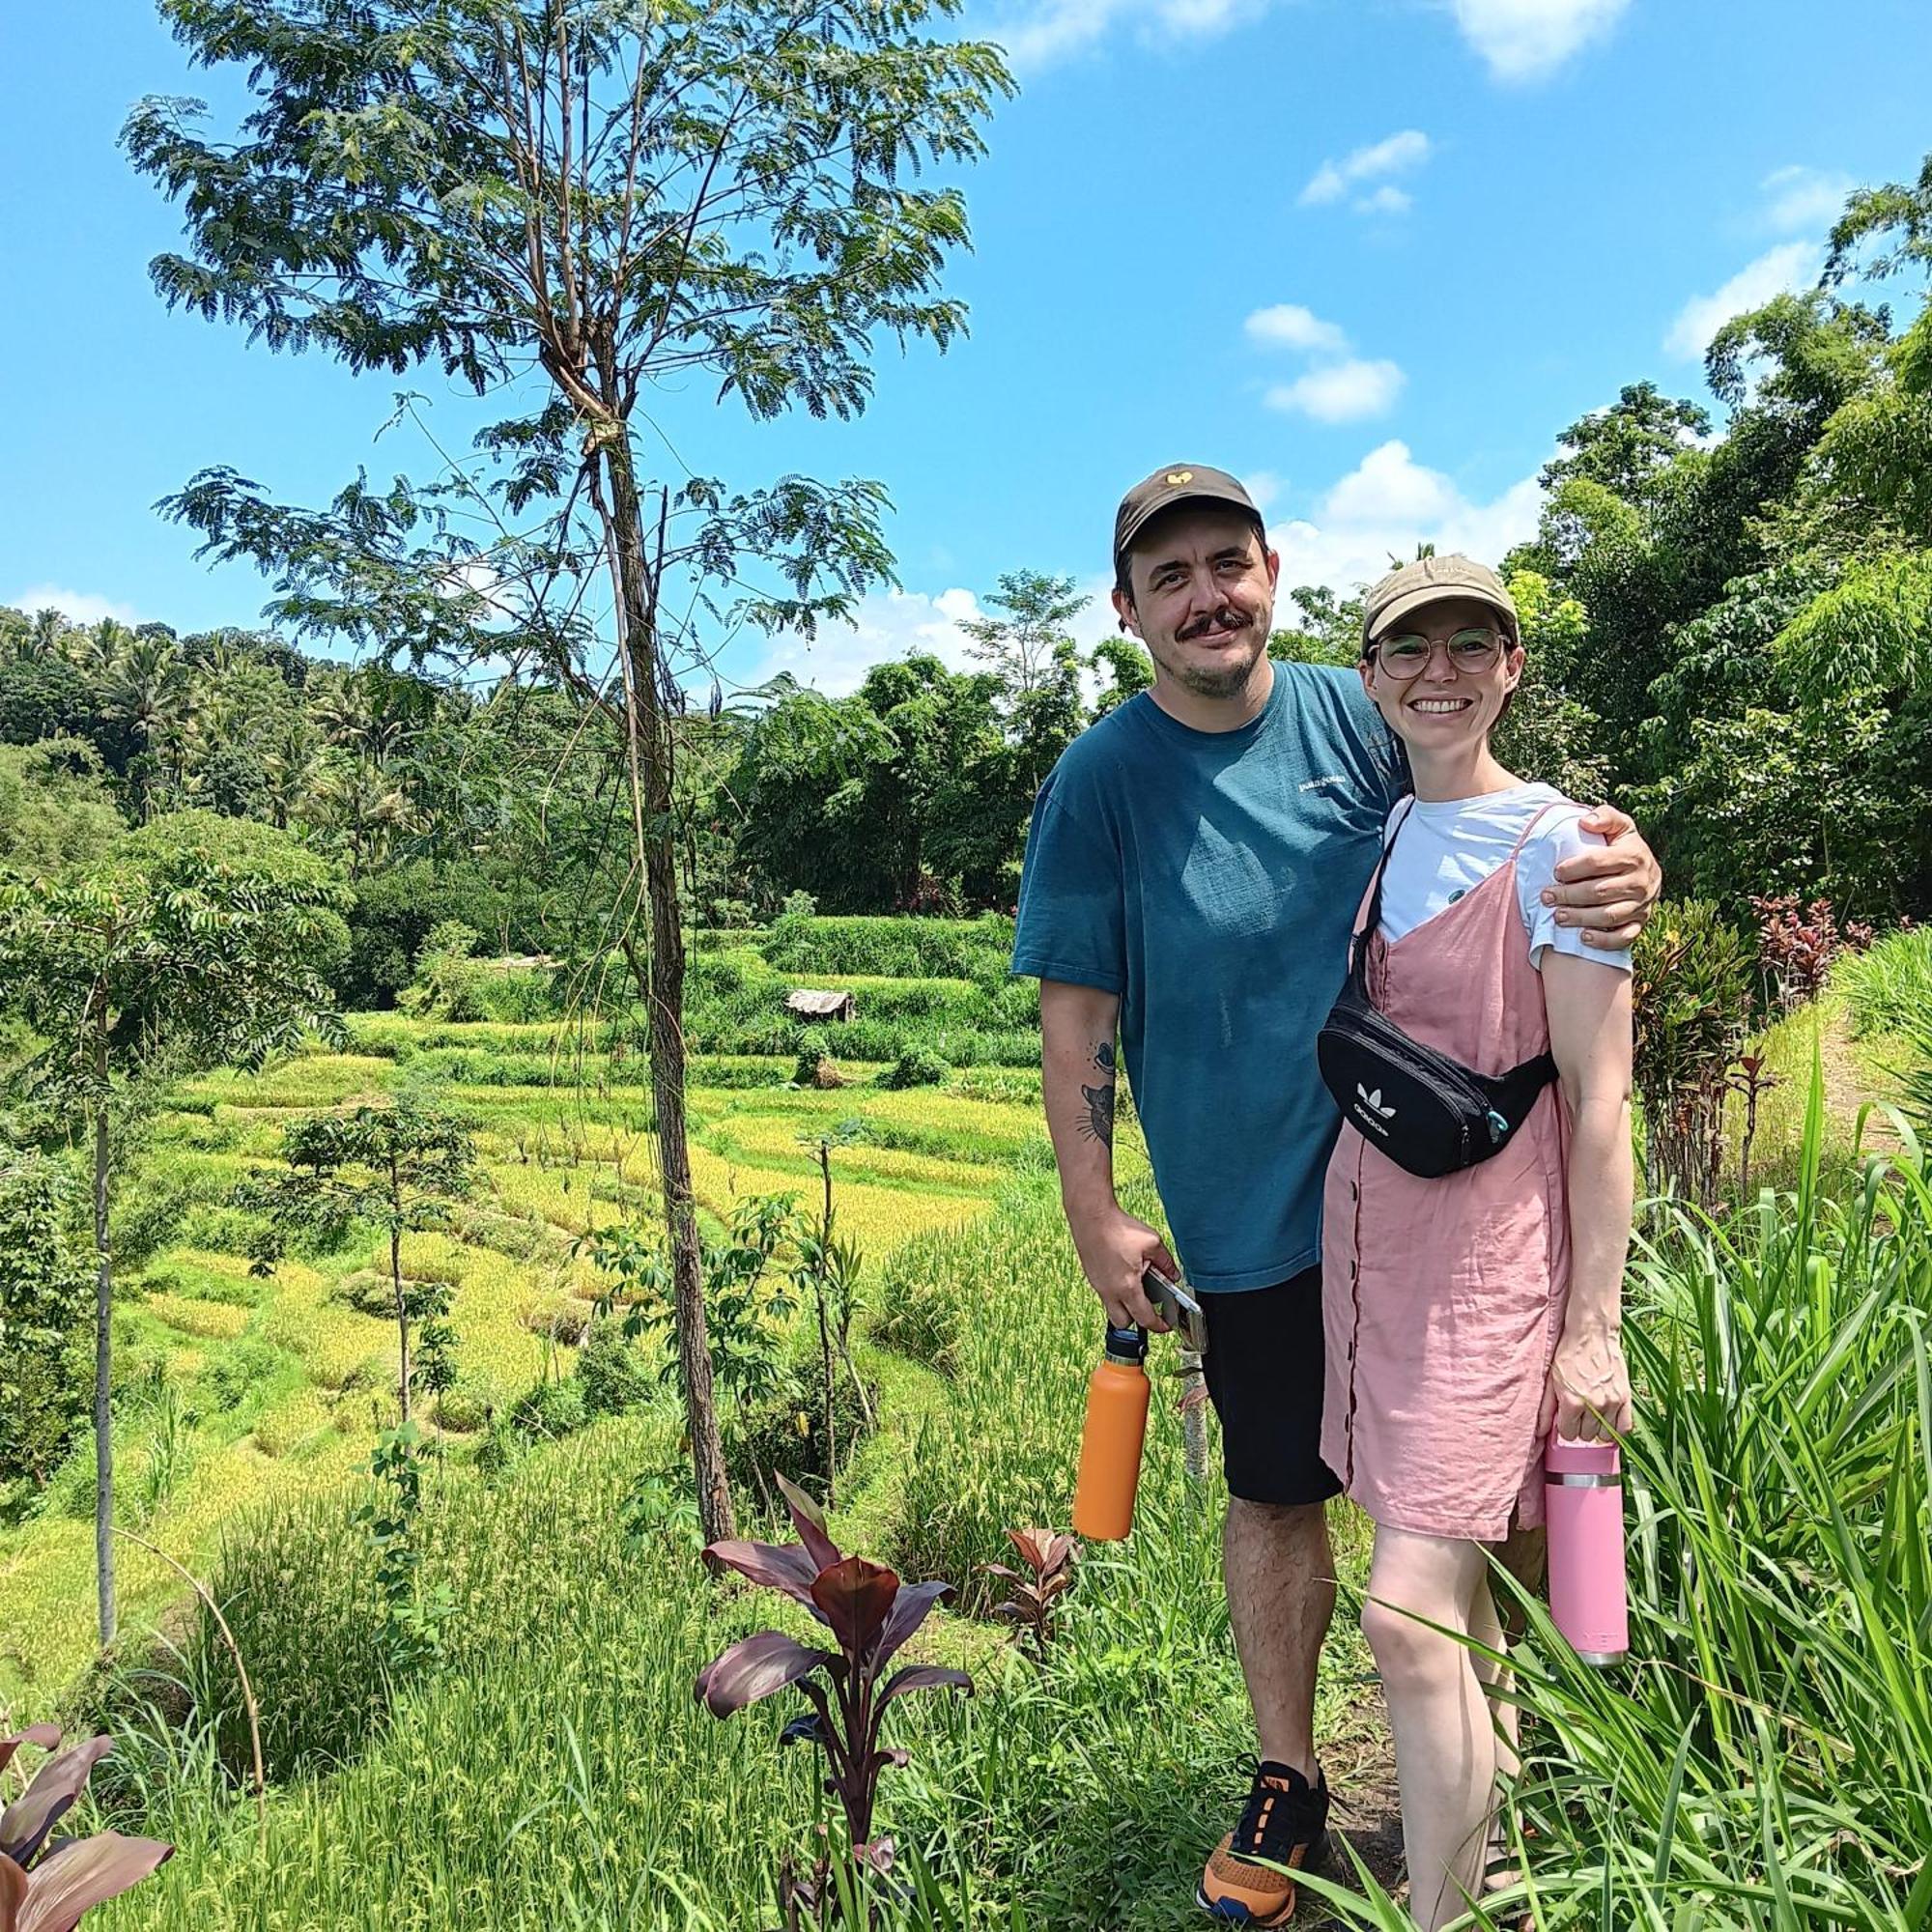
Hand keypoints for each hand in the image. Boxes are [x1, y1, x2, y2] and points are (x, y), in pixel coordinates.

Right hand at [1068, 1204, 1178, 1330]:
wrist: (1091, 1216)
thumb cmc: (1117, 1228)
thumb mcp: (1152, 1243)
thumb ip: (1166, 1263)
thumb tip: (1174, 1275)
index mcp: (1127, 1287)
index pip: (1145, 1318)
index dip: (1159, 1325)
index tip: (1165, 1325)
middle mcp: (1109, 1291)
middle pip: (1123, 1323)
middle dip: (1137, 1320)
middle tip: (1150, 1309)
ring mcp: (1098, 1285)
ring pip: (1112, 1308)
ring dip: (1125, 1305)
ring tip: (1137, 1288)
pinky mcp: (1092, 1276)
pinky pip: (1105, 1294)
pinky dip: (1116, 1291)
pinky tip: (1124, 1274)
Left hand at [1539, 1322, 1632, 1442]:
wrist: (1592, 1334)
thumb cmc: (1568, 1354)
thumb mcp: (1551, 1379)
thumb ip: (1545, 1408)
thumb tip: (1539, 1432)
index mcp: (1572, 1402)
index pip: (1569, 1434)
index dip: (1565, 1427)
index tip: (1565, 1418)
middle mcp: (1594, 1405)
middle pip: (1586, 1435)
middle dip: (1579, 1426)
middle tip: (1578, 1413)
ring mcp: (1612, 1402)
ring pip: (1604, 1434)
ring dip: (1597, 1428)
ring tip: (1592, 1414)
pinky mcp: (1626, 1397)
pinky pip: (1624, 1427)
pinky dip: (1616, 1427)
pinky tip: (1607, 1418)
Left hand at [1543, 806, 1661, 949]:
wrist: (1647, 871)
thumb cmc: (1623, 847)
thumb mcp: (1619, 826)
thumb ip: (1605, 817)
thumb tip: (1585, 822)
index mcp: (1635, 856)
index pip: (1599, 862)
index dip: (1574, 868)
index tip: (1556, 872)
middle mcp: (1641, 882)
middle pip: (1600, 891)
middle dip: (1569, 895)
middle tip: (1546, 897)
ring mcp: (1642, 905)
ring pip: (1609, 916)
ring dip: (1580, 918)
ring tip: (1557, 917)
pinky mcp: (1641, 923)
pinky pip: (1624, 937)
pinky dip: (1604, 940)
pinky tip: (1583, 937)